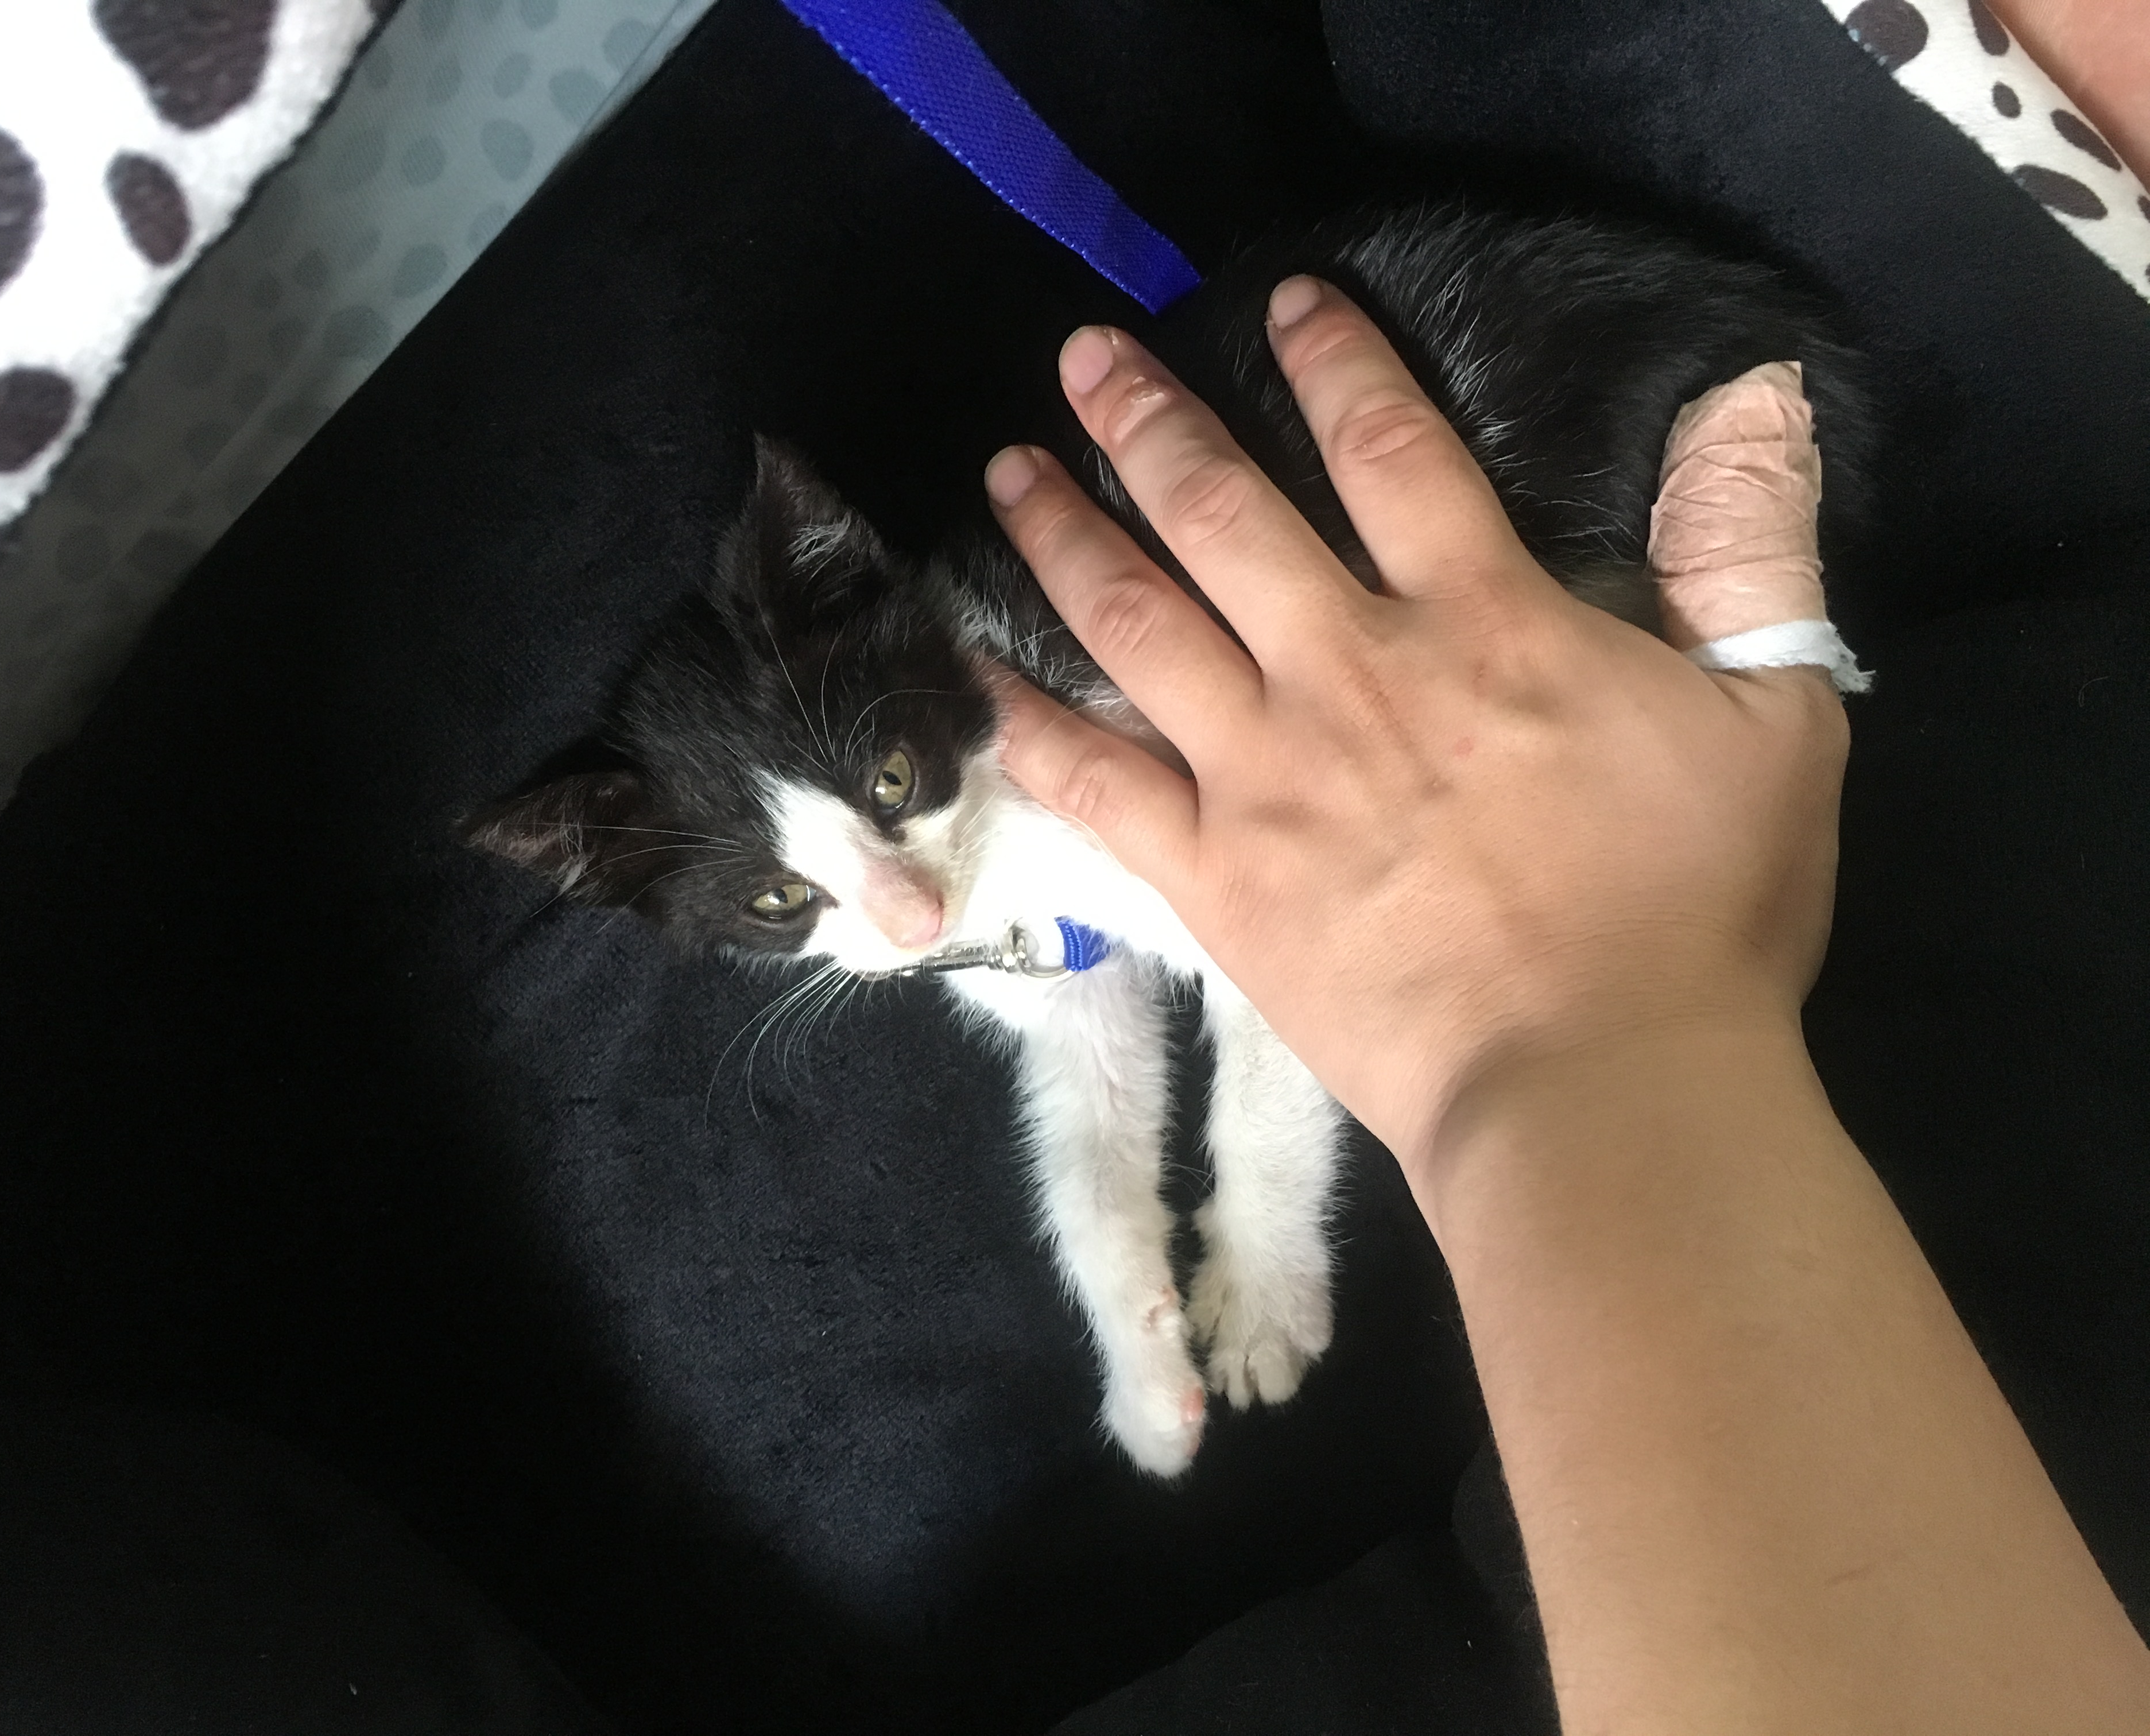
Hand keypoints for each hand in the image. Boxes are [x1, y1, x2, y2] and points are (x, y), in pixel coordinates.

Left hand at [988, 277, 1848, 1177]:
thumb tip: (1754, 402)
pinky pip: (1093, 784)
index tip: (1284, 304)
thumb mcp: (1773, 719)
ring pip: (1136, 620)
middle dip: (1147, 422)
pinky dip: (1024, 722)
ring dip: (1061, 534)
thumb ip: (1750, 554)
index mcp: (1481, 623)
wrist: (1594, 1087)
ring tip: (1006, 469)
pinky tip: (971, 669)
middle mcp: (1348, 672)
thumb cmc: (1695, 914)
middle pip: (1223, 514)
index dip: (1337, 364)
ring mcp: (1263, 773)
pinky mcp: (1212, 875)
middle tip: (1084, 355)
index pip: (1394, 451)